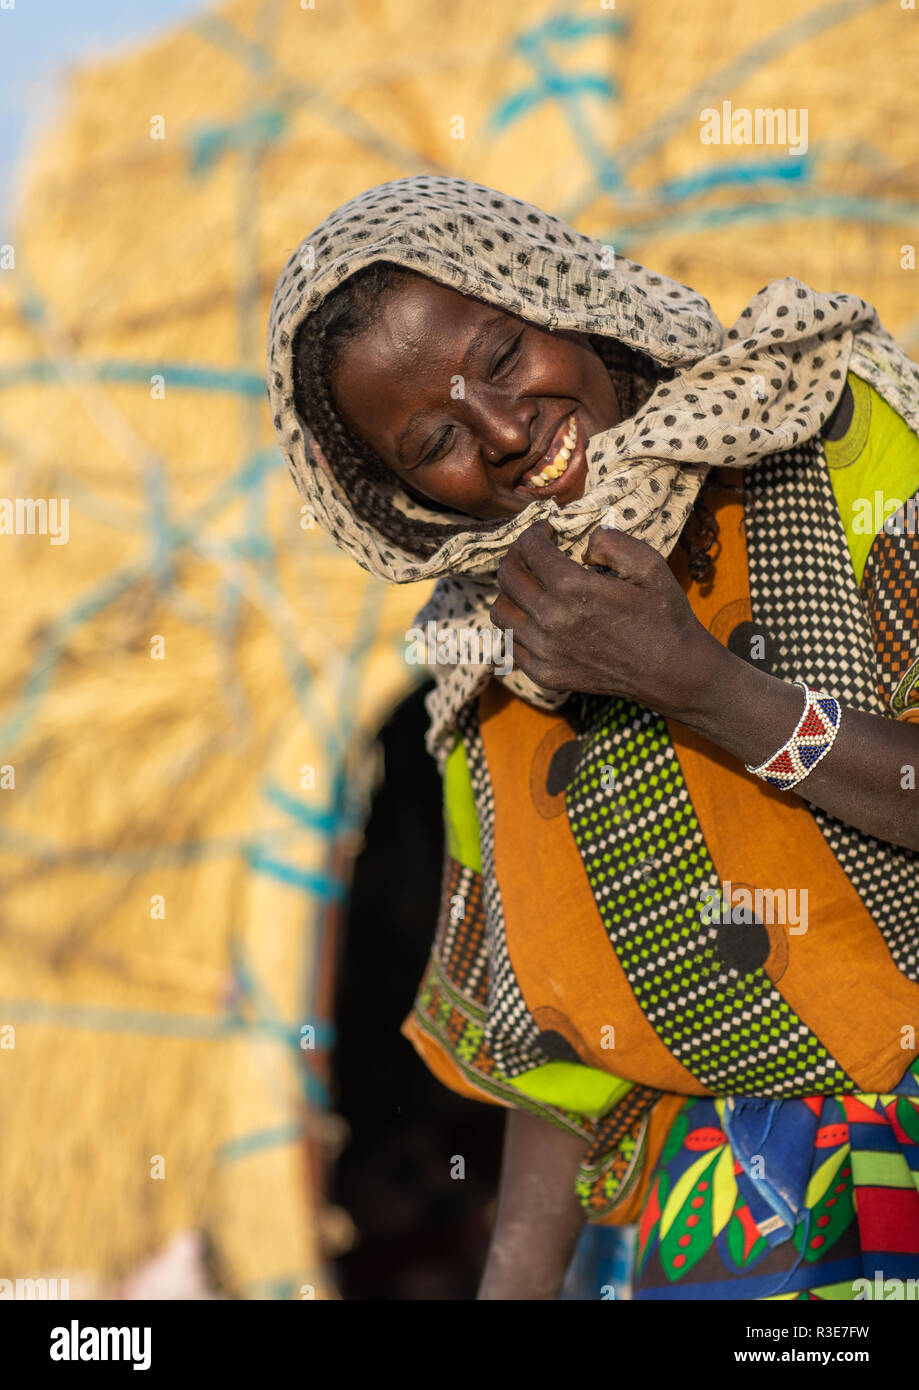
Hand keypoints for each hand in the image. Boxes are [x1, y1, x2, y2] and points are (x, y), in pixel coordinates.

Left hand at [489, 519, 719, 719]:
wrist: (673, 673)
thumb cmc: (664, 616)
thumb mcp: (650, 564)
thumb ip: (612, 542)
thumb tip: (583, 544)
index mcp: (572, 589)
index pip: (529, 549)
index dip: (535, 532)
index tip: (548, 532)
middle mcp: (550, 620)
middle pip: (508, 576)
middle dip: (518, 556)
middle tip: (535, 554)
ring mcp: (544, 652)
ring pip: (501, 611)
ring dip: (511, 592)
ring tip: (533, 586)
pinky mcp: (545, 675)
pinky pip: (510, 645)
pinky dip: (518, 627)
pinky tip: (538, 619)